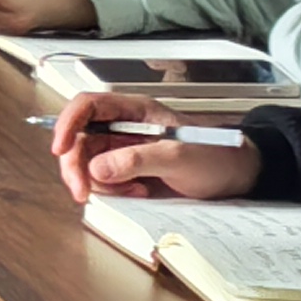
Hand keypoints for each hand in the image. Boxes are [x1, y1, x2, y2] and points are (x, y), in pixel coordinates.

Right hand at [50, 87, 262, 204]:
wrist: (240, 176)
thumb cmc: (216, 156)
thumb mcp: (178, 156)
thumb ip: (136, 160)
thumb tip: (96, 170)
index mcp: (133, 111)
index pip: (87, 106)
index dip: (67, 124)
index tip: (59, 150)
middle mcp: (123, 127)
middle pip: (81, 139)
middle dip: (77, 166)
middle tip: (82, 193)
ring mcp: (125, 149)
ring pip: (89, 163)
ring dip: (100, 183)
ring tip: (132, 192)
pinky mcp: (130, 171)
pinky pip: (105, 180)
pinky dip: (114, 192)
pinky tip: (138, 194)